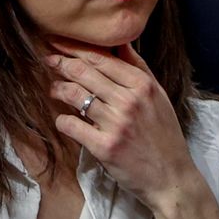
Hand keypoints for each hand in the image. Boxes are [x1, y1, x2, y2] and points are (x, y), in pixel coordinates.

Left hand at [46, 40, 204, 213]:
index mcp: (143, 85)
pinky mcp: (104, 147)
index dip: (75, 49)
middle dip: (61, 63)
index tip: (58, 42)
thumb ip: (138, 68)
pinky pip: (71, 125)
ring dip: (58, 89)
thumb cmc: (164, 135)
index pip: (102, 59)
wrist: (171, 176)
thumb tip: (120, 43)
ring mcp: (116, 124)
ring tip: (53, 89)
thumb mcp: (158, 96)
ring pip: (75, 95)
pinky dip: (62, 120)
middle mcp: (129, 100)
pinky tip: (63, 119)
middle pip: (84, 72)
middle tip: (48, 59)